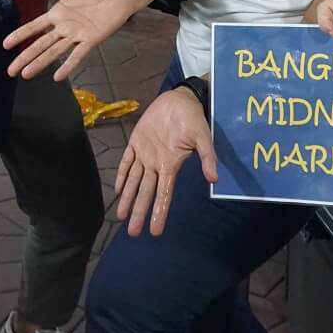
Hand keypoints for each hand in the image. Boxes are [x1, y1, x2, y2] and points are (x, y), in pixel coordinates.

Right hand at [2, 0, 134, 79]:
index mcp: (58, 13)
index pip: (35, 26)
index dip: (21, 34)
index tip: (6, 44)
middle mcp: (64, 27)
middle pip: (40, 44)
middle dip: (25, 56)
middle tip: (11, 71)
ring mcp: (76, 35)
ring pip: (54, 52)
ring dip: (40, 63)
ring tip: (26, 75)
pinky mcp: (91, 39)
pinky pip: (77, 54)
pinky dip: (68, 65)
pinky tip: (58, 77)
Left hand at [115, 88, 215, 236]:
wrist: (180, 100)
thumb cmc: (193, 119)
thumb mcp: (203, 136)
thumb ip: (208, 157)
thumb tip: (214, 178)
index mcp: (171, 165)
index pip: (164, 194)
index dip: (159, 212)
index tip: (155, 231)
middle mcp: (156, 164)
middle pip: (146, 192)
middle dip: (139, 212)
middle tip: (132, 233)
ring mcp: (145, 153)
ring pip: (134, 180)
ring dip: (128, 197)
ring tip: (121, 216)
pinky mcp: (136, 141)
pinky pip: (127, 160)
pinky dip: (122, 174)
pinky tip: (118, 188)